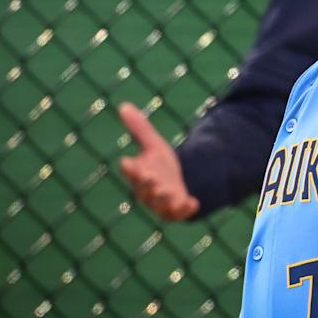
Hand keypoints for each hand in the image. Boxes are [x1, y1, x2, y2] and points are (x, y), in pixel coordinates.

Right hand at [118, 102, 199, 220]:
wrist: (178, 184)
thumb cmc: (159, 165)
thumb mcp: (154, 144)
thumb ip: (139, 128)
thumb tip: (123, 105)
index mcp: (139, 173)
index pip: (130, 170)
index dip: (128, 167)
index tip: (125, 162)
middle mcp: (147, 189)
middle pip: (143, 188)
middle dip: (146, 183)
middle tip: (149, 177)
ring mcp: (161, 202)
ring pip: (159, 203)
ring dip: (162, 197)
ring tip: (168, 190)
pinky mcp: (176, 210)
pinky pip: (179, 213)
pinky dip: (185, 209)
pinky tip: (194, 203)